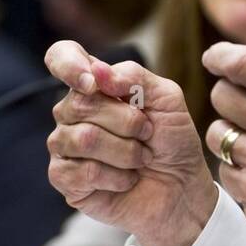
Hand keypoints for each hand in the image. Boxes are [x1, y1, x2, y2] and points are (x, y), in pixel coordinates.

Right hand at [45, 40, 217, 245]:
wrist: (184, 188)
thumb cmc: (173, 142)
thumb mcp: (167, 99)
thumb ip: (134, 76)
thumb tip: (96, 71)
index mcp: (94, 86)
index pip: (61, 57)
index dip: (69, 65)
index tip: (93, 83)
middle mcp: (72, 113)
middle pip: (81, 103)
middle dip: (128, 122)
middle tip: (148, 135)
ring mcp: (65, 146)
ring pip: (83, 139)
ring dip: (126, 152)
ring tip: (141, 159)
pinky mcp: (65, 179)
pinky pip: (82, 171)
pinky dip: (116, 177)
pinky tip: (127, 180)